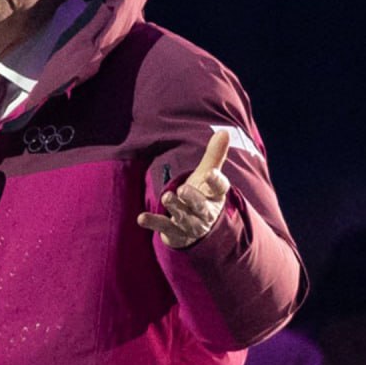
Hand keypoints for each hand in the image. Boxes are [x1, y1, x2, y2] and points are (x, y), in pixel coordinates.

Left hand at [137, 130, 230, 248]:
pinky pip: (164, 228)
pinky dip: (153, 223)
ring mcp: (191, 225)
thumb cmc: (202, 195)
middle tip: (183, 189)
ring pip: (185, 218)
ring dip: (176, 208)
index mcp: (215, 196)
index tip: (210, 173)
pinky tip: (141, 218)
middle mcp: (206, 212)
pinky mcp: (176, 233)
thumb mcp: (207, 175)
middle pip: (202, 207)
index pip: (220, 189)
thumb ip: (214, 155)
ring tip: (166, 197)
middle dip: (193, 199)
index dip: (216, 181)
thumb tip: (225, 131)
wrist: (197, 228)